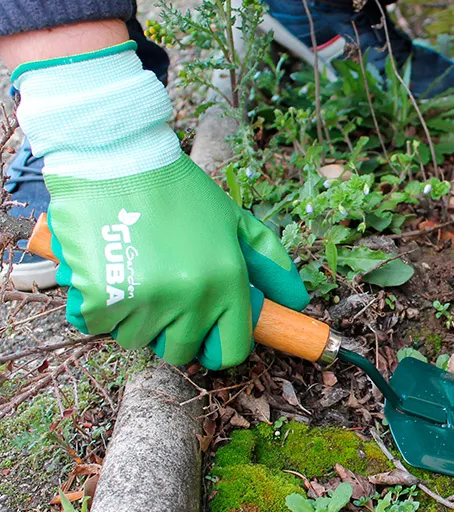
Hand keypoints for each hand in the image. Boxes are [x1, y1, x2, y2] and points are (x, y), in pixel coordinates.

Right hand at [15, 42, 307, 368]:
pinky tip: (105, 268)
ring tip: (134, 269)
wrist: (116, 159)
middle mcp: (191, 298)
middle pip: (182, 351)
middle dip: (174, 328)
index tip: (207, 330)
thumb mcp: (235, 221)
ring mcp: (145, 303)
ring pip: (139, 339)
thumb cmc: (179, 190)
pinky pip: (100, 326)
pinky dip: (98, 305)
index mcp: (227, 282)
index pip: (231, 352)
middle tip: (165, 290)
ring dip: (135, 314)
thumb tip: (296, 302)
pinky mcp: (99, 301)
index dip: (218, 343)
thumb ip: (271, 263)